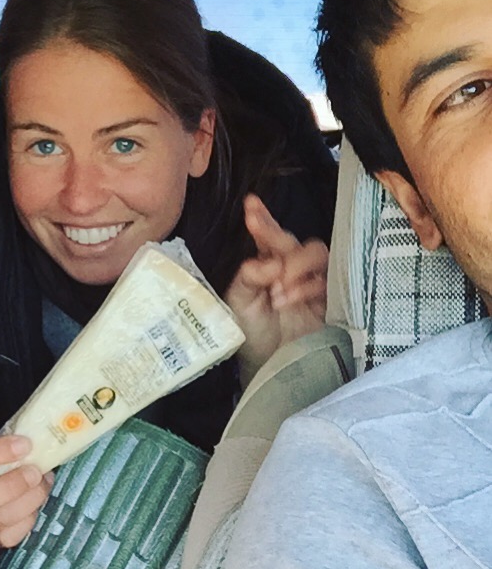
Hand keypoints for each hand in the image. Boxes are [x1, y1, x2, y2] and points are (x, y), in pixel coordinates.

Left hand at [225, 194, 328, 385]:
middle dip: (280, 241)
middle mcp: (291, 267)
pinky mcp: (329, 299)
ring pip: (317, 254)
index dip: (263, 218)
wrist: (268, 365)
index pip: (267, 235)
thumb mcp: (239, 303)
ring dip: (296, 267)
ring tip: (278, 290)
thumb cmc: (252, 331)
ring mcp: (311, 282)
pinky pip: (326, 281)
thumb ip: (248, 279)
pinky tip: (289, 297)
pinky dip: (307, 286)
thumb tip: (269, 262)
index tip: (251, 204)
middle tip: (270, 265)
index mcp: (266, 264)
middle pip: (295, 241)